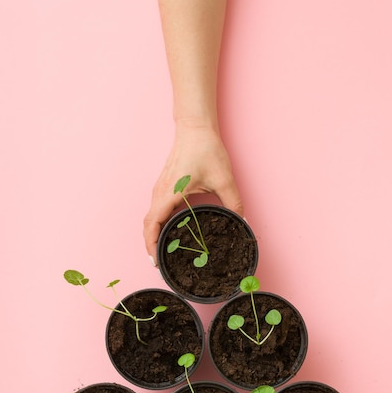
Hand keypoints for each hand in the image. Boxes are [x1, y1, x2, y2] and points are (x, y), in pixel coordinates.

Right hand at [143, 121, 242, 264]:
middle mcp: (159, 193)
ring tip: (163, 253)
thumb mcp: (224, 179)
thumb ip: (234, 204)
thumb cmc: (205, 149)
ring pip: (150, 218)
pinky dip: (158, 224)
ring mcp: (159, 189)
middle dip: (151, 246)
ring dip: (154, 235)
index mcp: (169, 194)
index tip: (156, 262)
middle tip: (161, 264)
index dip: (151, 245)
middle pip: (148, 225)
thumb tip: (243, 223)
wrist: (195, 128)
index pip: (152, 225)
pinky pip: (155, 210)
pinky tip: (170, 231)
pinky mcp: (163, 186)